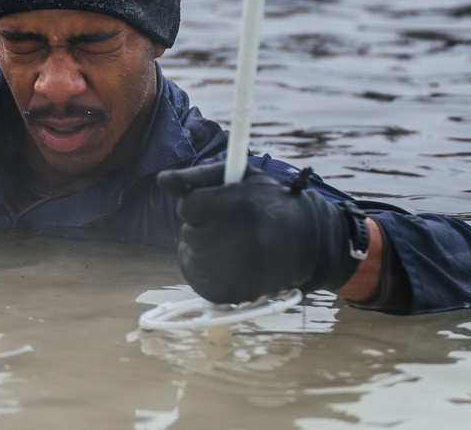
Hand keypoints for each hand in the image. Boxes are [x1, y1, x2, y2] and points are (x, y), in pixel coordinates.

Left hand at [157, 162, 365, 304]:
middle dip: (202, 225)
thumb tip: (162, 180)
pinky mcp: (232, 293)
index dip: (198, 203)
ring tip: (231, 242)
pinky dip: (205, 268)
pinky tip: (227, 261)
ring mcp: (236, 272)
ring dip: (203, 247)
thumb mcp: (240, 176)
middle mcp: (237, 241)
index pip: (188, 205)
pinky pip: (196, 278)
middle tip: (228, 224)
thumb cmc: (268, 202)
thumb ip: (197, 176)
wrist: (308, 243)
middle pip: (189, 232)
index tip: (214, 203)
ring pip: (191, 254)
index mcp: (240, 206)